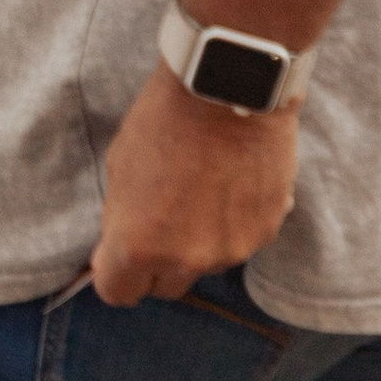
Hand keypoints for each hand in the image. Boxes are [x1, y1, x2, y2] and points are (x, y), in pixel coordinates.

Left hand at [90, 67, 297, 305]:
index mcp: (139, 245)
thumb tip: (114, 252)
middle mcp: (187, 259)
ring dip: (198, 241)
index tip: (117, 252)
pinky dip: (232, 222)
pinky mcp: (265, 232)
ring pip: (205, 263)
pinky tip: (229, 182)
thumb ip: (120, 220)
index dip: (115, 272)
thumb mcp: (120, 168)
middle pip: (165, 286)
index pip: (118, 292)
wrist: (227, 87)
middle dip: (156, 262)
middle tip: (159, 218)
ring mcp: (231, 250)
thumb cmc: (163, 120)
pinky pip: (240, 241)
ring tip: (200, 188)